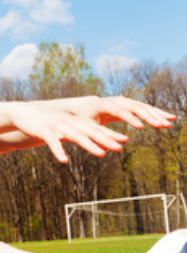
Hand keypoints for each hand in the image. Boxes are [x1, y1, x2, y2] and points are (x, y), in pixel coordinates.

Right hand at [12, 103, 129, 162]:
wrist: (23, 112)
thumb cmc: (46, 122)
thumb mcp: (64, 126)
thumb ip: (78, 132)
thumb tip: (95, 143)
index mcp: (75, 122)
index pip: (96, 128)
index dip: (111, 134)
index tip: (125, 140)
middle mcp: (69, 123)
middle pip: (91, 132)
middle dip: (106, 140)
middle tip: (120, 148)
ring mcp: (57, 126)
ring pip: (76, 136)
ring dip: (90, 145)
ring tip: (101, 154)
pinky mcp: (44, 131)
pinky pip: (52, 143)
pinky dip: (58, 151)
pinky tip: (64, 161)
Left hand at [55, 95, 175, 130]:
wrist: (84, 106)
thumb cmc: (82, 118)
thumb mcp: (85, 127)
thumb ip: (94, 137)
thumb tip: (104, 151)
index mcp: (104, 105)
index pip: (119, 111)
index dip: (130, 119)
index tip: (141, 128)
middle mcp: (116, 100)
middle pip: (135, 107)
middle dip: (148, 116)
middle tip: (160, 125)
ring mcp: (125, 102)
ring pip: (143, 107)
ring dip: (157, 114)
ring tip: (170, 122)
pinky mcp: (130, 105)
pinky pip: (145, 108)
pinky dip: (157, 113)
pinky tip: (170, 118)